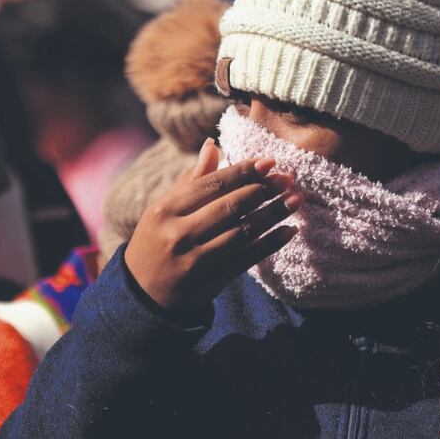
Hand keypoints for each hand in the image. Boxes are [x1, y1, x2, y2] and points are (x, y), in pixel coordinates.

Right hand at [124, 138, 302, 313]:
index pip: (211, 185)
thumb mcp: (163, 208)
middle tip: (287, 178)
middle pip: (230, 207)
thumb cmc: (155, 240)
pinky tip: (289, 230)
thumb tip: (213, 145)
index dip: (243, 172)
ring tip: (295, 200)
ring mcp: (196, 259)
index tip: (269, 161)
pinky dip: (271, 244)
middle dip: (263, 190)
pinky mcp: (212, 280)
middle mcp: (180, 234)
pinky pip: (248, 258)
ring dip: (273, 214)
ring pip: (243, 232)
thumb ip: (190, 180)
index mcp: (165, 210)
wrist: (143, 294)